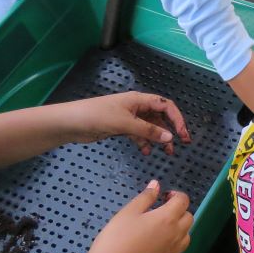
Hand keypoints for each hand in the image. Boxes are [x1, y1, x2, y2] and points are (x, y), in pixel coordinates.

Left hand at [59, 92, 189, 155]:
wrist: (72, 123)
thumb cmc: (98, 116)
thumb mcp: (125, 124)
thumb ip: (148, 131)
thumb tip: (170, 137)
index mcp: (139, 100)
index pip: (165, 106)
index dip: (176, 119)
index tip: (182, 134)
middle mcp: (136, 107)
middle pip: (159, 117)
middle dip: (170, 130)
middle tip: (181, 144)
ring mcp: (129, 117)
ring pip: (150, 127)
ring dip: (158, 138)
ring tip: (165, 152)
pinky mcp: (121, 127)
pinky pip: (138, 134)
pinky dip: (144, 142)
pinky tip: (145, 151)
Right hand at [80, 180, 192, 252]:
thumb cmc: (116, 240)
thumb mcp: (127, 213)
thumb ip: (145, 197)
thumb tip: (156, 185)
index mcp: (167, 218)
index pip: (183, 201)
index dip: (176, 195)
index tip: (164, 197)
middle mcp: (176, 235)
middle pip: (189, 218)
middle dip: (179, 211)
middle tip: (161, 212)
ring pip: (186, 236)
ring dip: (178, 229)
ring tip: (159, 230)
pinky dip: (172, 247)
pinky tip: (156, 248)